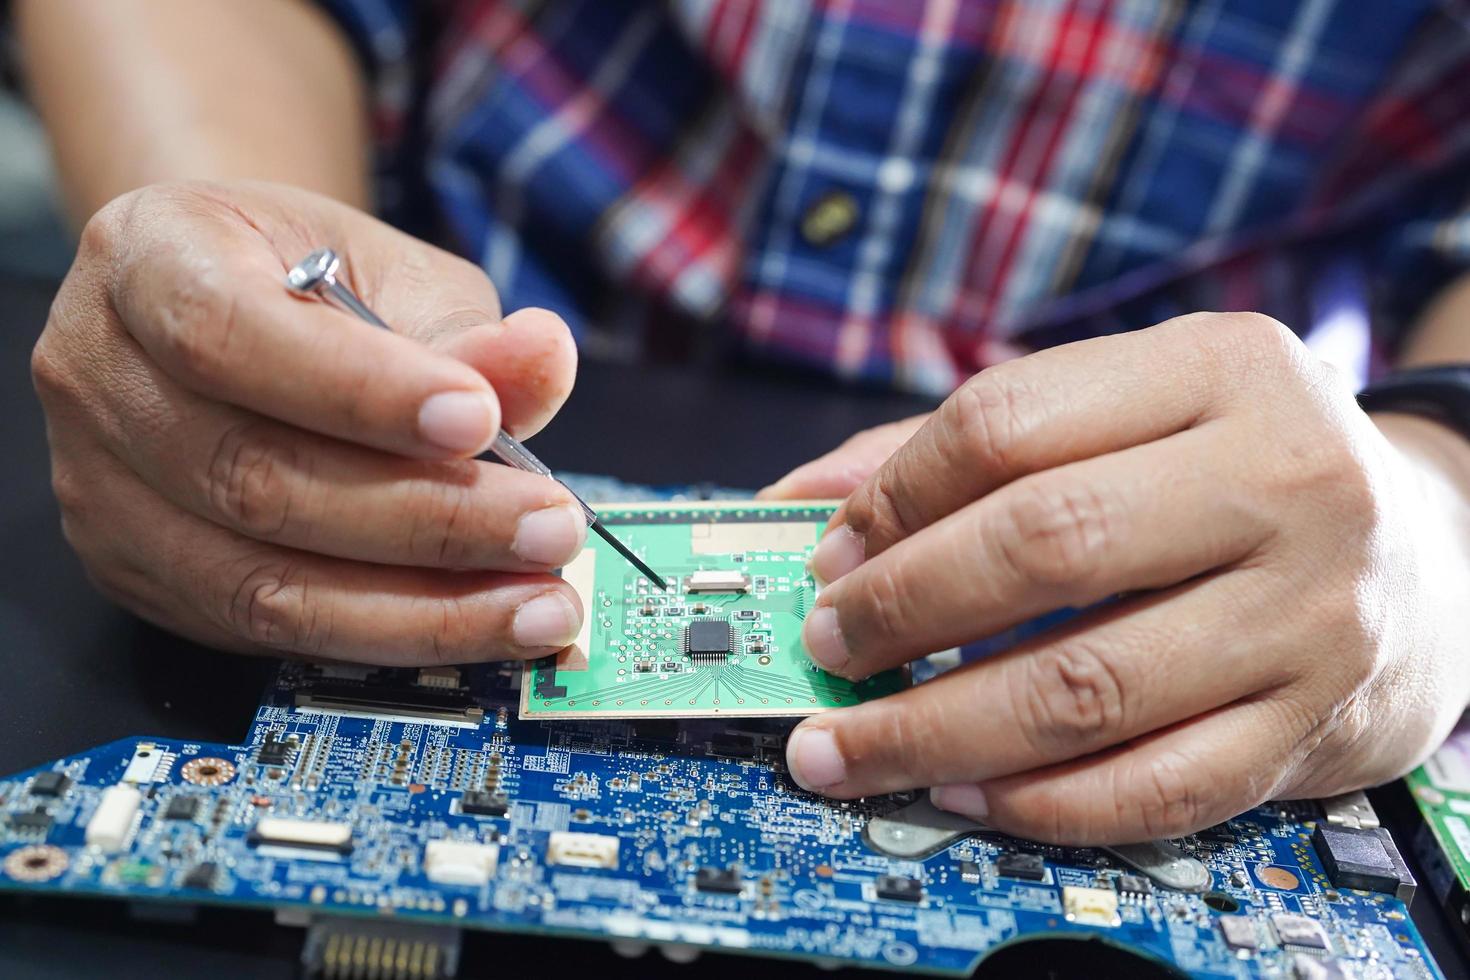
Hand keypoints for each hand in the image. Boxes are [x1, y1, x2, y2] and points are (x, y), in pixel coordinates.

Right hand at [32, 180, 585, 663]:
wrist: (235, 307)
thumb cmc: (312, 278)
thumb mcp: (392, 271)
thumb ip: (462, 328)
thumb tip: (543, 362)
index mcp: (147, 258)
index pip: (230, 334)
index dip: (358, 389)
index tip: (478, 418)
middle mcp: (98, 377)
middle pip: (252, 477)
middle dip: (427, 516)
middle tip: (550, 527)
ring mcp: (104, 490)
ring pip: (261, 581)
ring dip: (423, 603)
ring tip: (538, 601)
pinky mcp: (141, 575)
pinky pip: (269, 631)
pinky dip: (391, 634)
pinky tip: (479, 623)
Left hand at [780, 313, 1469, 843]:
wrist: (1427, 554)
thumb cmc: (1236, 470)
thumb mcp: (1129, 407)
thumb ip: (961, 444)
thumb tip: (795, 502)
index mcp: (1220, 368)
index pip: (1008, 423)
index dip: (891, 497)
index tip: (826, 555)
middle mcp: (1283, 479)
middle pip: (1045, 544)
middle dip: (900, 609)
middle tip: (826, 648)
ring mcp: (1310, 612)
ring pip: (1086, 685)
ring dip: (932, 729)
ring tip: (844, 745)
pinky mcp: (1315, 724)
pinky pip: (1154, 785)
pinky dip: (1035, 801)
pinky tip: (960, 790)